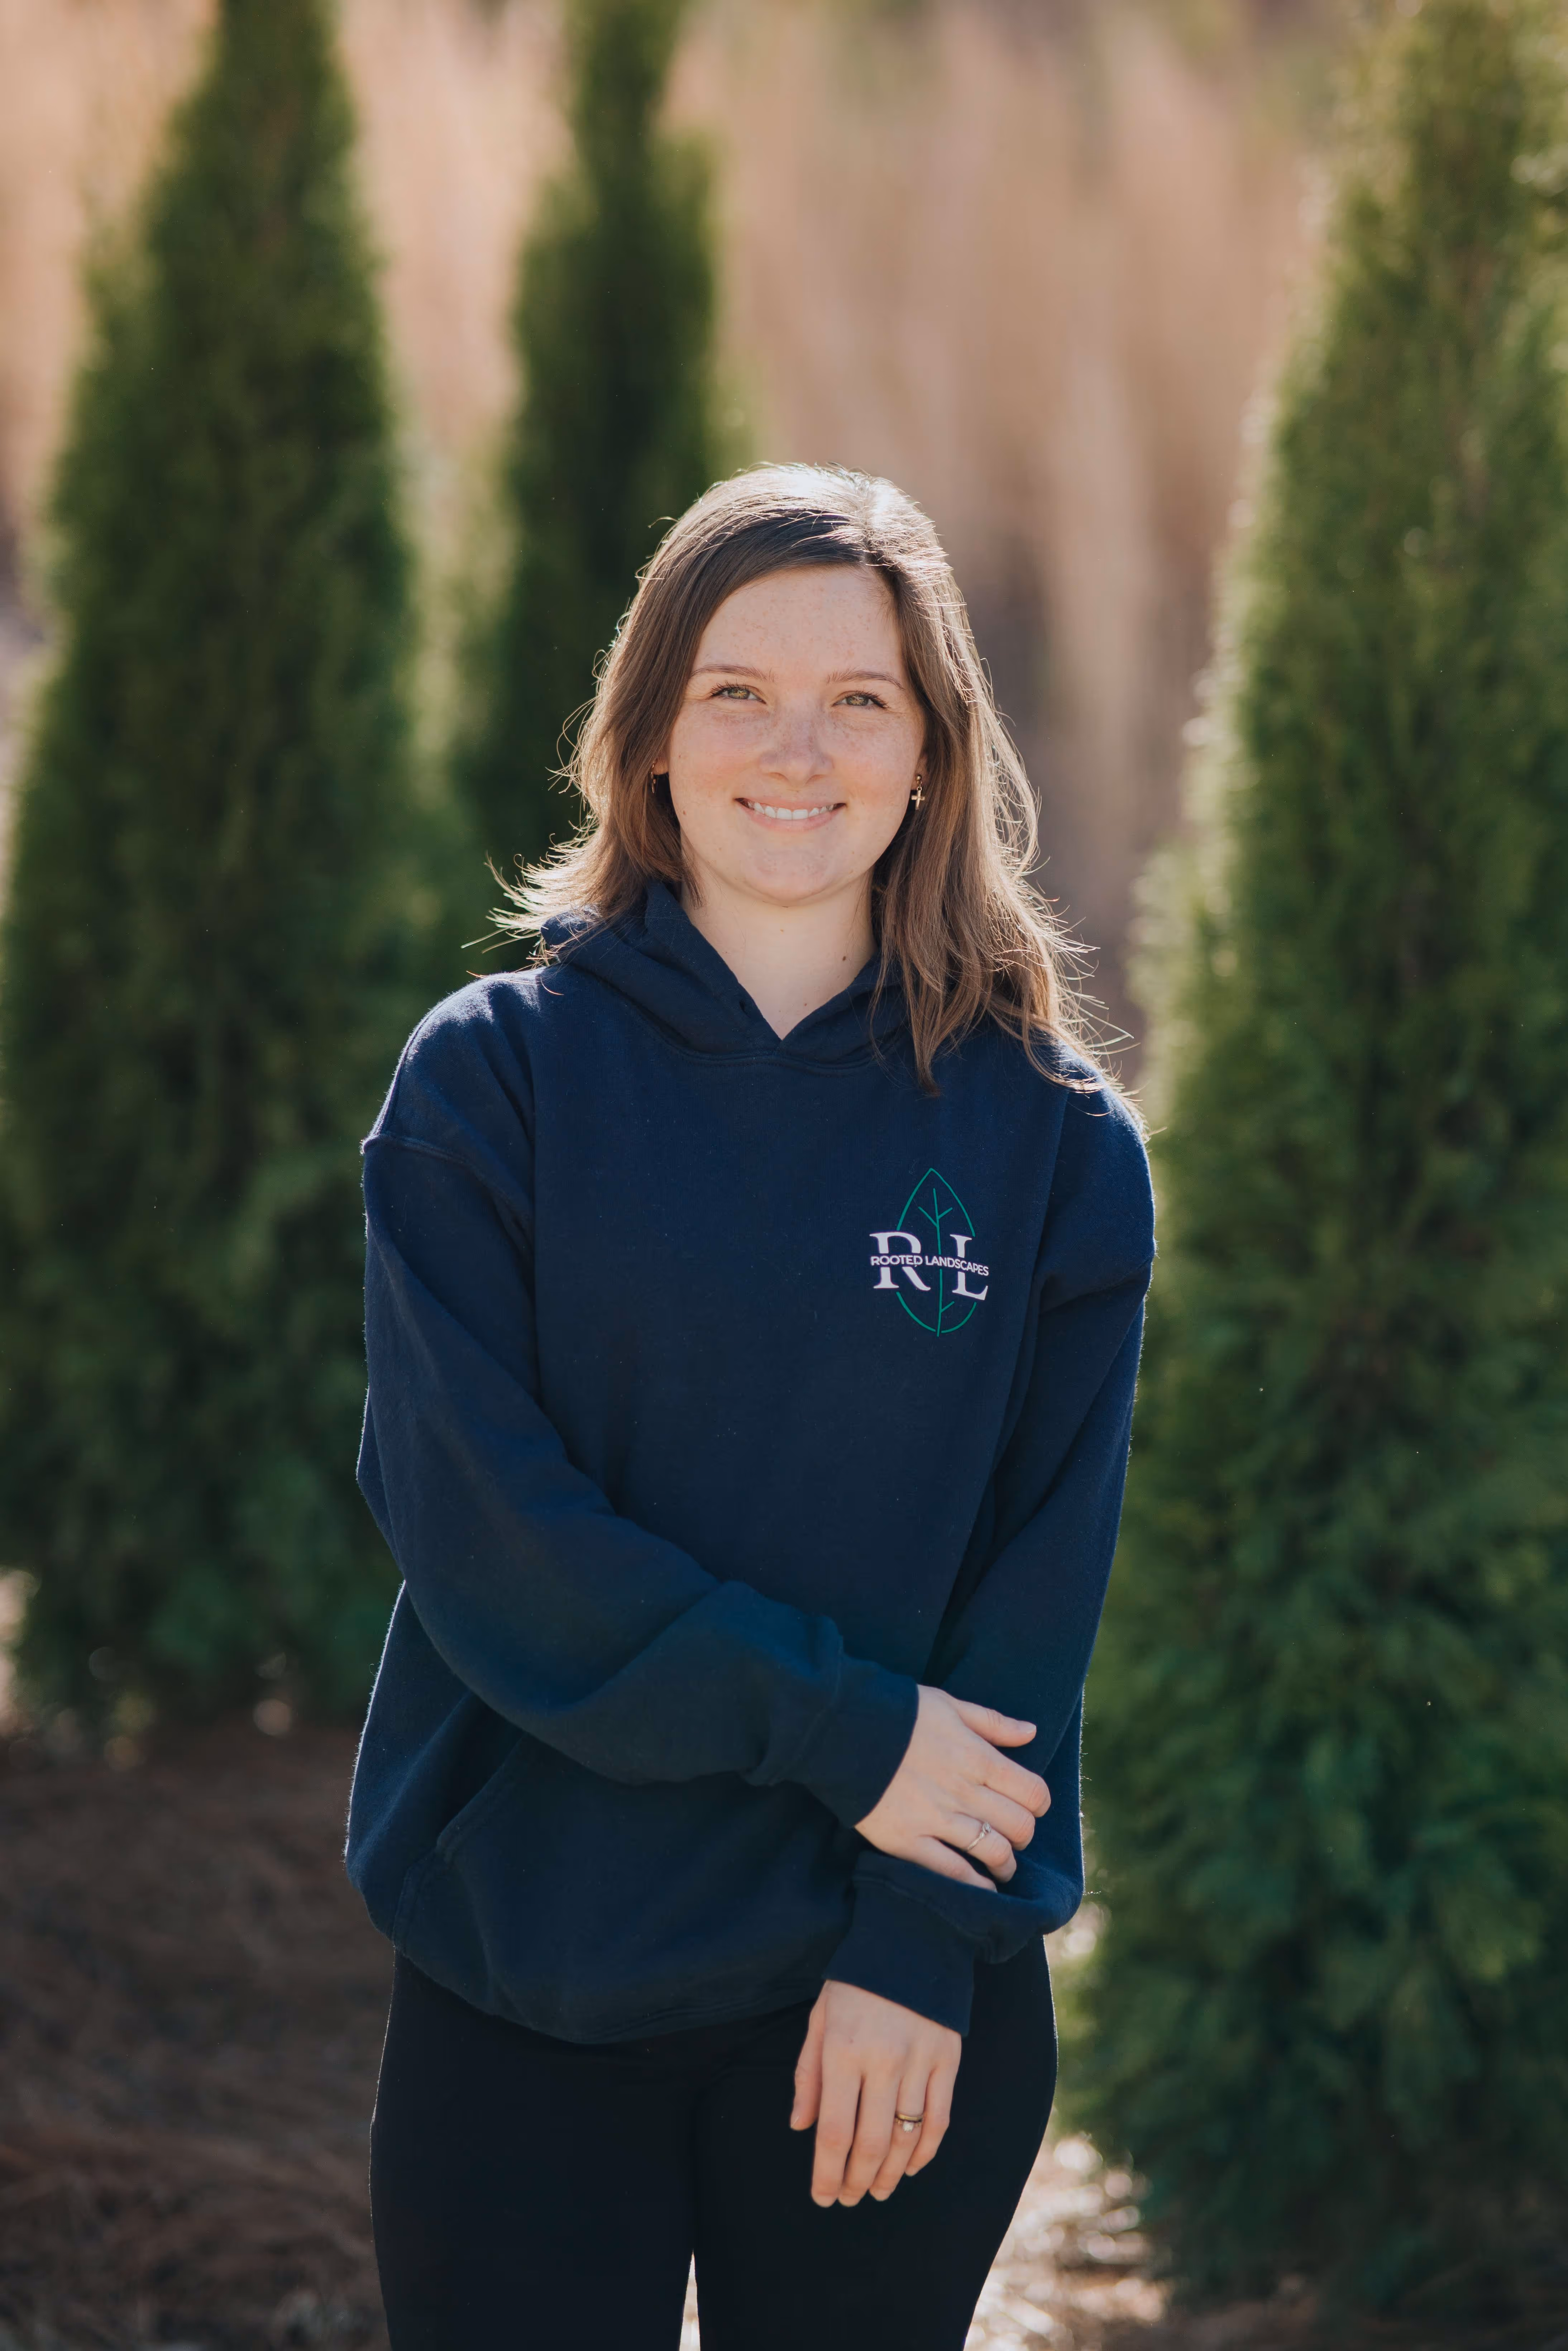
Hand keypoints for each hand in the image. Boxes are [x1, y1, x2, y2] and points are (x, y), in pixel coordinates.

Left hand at [790, 1979, 960, 2204]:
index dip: (827, 2174)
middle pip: (869, 2143)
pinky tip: (910, 2166)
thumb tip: (800, 2127)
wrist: (911, 1937)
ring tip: (875, 2190)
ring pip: (905, 2138)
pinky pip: (939, 2119)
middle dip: (855, 2181)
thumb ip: (808, 2075)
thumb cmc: (855, 1982)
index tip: (822, 2197)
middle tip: (847, 2198)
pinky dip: (924, 2152)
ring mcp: (919, 2062)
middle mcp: (882, 2060)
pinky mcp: (947, 2060)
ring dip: (888, 2174)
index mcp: (843, 2050)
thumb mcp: (819, 2019)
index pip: (834, 2132)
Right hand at [856, 1687, 1047, 1887]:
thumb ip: (992, 1722)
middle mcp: (963, 1791)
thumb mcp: (949, 1705)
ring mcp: (936, 1819)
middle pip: (1019, 1825)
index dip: (1040, 1803)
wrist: (843, 1728)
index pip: (1032, 1791)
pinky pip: (953, 1872)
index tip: (1033, 1806)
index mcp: (976, 1757)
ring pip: (993, 1851)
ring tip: (1002, 1863)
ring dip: (1006, 1862)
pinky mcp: (908, 1841)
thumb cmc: (900, 1713)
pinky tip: (984, 1886)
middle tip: (1015, 1834)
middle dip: (1024, 1833)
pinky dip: (976, 1885)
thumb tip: (1031, 1733)